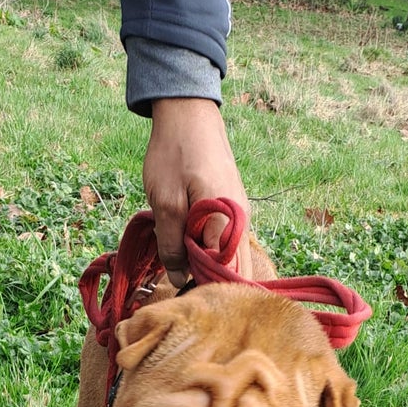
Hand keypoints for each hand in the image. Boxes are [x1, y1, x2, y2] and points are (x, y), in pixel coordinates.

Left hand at [143, 98, 250, 286]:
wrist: (188, 112)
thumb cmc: (174, 153)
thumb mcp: (165, 202)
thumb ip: (171, 245)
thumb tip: (179, 279)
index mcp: (228, 222)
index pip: (226, 276)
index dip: (204, 289)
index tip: (183, 294)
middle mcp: (242, 222)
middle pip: (237, 272)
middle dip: (211, 285)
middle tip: (183, 288)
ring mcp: (240, 215)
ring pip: (232, 258)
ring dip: (210, 268)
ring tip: (184, 269)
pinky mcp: (233, 209)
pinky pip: (227, 243)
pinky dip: (211, 252)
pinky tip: (190, 250)